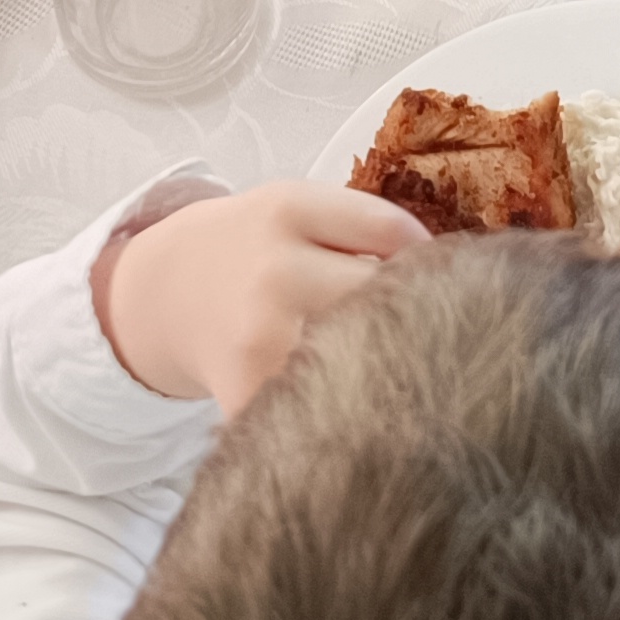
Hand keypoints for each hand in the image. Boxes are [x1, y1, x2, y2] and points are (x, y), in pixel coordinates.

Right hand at [100, 181, 427, 408]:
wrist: (165, 294)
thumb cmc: (251, 249)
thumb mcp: (297, 208)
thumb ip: (368, 225)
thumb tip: (453, 274)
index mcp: (289, 211)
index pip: (392, 231)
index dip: (431, 262)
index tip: (443, 283)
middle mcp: (275, 271)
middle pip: (383, 299)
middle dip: (418, 317)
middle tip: (436, 334)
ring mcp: (261, 336)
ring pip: (363, 356)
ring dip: (391, 366)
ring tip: (398, 369)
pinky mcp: (248, 393)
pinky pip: (324, 406)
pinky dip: (350, 411)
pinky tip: (355, 404)